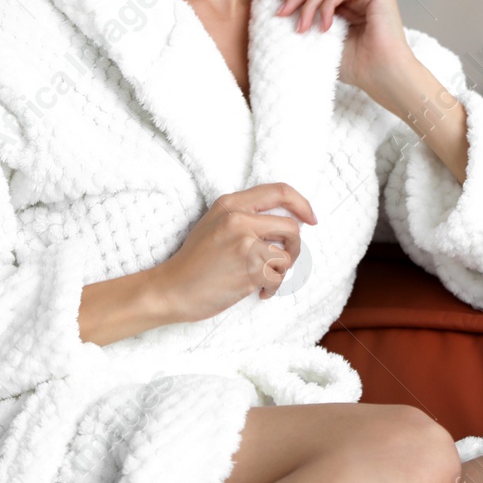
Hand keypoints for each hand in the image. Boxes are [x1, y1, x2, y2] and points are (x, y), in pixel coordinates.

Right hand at [153, 182, 317, 321]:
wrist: (172, 288)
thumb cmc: (196, 260)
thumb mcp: (215, 223)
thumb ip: (245, 216)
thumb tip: (288, 221)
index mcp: (231, 204)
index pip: (280, 191)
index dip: (302, 204)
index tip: (311, 219)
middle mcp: (238, 218)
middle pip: (291, 227)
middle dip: (294, 248)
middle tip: (281, 263)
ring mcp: (243, 243)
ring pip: (287, 255)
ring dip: (281, 272)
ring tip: (263, 279)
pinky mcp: (247, 268)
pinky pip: (278, 277)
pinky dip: (272, 288)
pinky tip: (258, 292)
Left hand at [272, 0, 413, 95]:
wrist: (382, 76)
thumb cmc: (358, 67)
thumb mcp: (324, 41)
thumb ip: (311, 22)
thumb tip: (282, 8)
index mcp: (351, 6)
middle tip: (281, 11)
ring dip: (309, 4)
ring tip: (302, 27)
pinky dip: (327, 5)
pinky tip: (324, 26)